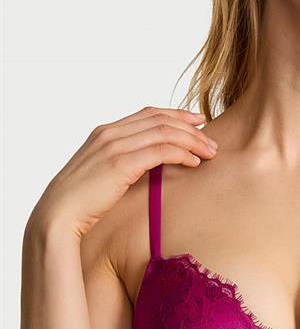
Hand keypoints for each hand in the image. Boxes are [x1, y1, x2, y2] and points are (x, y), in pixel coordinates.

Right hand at [31, 106, 217, 239]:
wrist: (58, 215)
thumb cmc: (82, 202)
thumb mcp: (102, 173)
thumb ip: (122, 162)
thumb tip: (147, 165)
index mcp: (105, 131)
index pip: (149, 113)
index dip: (177, 115)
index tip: (198, 122)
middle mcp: (110, 133)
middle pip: (161, 119)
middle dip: (191, 127)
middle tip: (211, 140)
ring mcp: (115, 146)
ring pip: (165, 132)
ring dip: (192, 141)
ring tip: (209, 153)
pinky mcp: (121, 163)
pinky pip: (161, 151)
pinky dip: (182, 154)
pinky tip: (194, 163)